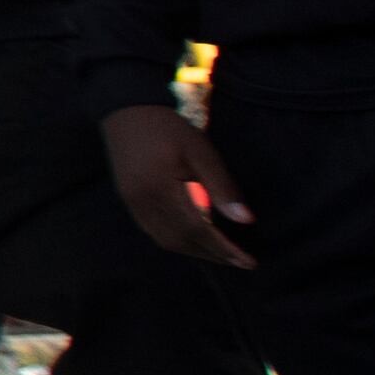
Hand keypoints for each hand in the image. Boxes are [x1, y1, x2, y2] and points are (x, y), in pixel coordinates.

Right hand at [101, 104, 253, 267]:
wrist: (126, 112)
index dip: (223, 249)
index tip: (248, 261)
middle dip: (212, 255)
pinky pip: (154, 231)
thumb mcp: (201, 152)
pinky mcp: (129, 200)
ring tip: (221, 254)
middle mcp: (142, 201)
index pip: (197, 229)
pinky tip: (194, 239)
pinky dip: (177, 241)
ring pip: (166, 240)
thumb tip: (245, 220)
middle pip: (180, 241)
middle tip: (239, 261)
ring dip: (195, 251)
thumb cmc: (168, 128)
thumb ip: (221, 187)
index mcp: (161, 188)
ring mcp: (132, 203)